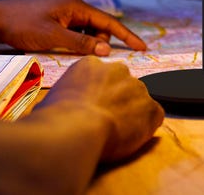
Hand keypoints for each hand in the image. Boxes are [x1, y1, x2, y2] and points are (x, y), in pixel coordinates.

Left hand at [0, 0, 147, 54]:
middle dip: (100, 44)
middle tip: (89, 59)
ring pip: (87, 32)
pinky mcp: (56, 20)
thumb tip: (106, 50)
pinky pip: (75, 33)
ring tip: (69, 53)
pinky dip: (77, 43)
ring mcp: (64, 13)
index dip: (127, 36)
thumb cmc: (22, 25)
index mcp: (76, 6)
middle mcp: (73, 7)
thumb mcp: (53, 37)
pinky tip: (66, 51)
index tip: (142, 48)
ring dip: (86, 45)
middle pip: (99, 28)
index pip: (109, 23)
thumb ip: (81, 43)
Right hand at [35, 57, 163, 160]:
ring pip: (138, 101)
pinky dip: (145, 128)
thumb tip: (53, 110)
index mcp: (91, 65)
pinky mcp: (151, 109)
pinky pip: (153, 117)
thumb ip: (62, 98)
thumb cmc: (55, 118)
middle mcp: (118, 70)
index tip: (91, 109)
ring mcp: (137, 88)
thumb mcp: (50, 99)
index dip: (96, 95)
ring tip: (114, 133)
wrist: (75, 130)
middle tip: (103, 121)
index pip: (100, 77)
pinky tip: (129, 138)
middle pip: (122, 86)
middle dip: (116, 102)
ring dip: (130, 115)